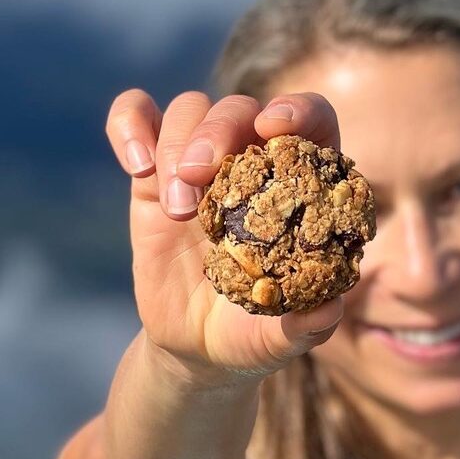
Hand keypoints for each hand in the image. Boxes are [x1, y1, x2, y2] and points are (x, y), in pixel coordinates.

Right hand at [104, 89, 346, 382]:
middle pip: (241, 110)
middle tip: (202, 174)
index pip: (313, 122)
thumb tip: (330, 310)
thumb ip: (308, 326)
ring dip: (180, 143)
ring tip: (177, 209)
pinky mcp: (152, 177)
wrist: (196, 349)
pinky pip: (137, 118)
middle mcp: (254, 167)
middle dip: (220, 129)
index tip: (274, 128)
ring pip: (190, 110)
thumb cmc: (255, 334)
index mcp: (301, 190)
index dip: (298, 110)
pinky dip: (128, 124)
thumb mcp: (282, 339)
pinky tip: (135, 164)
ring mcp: (202, 167)